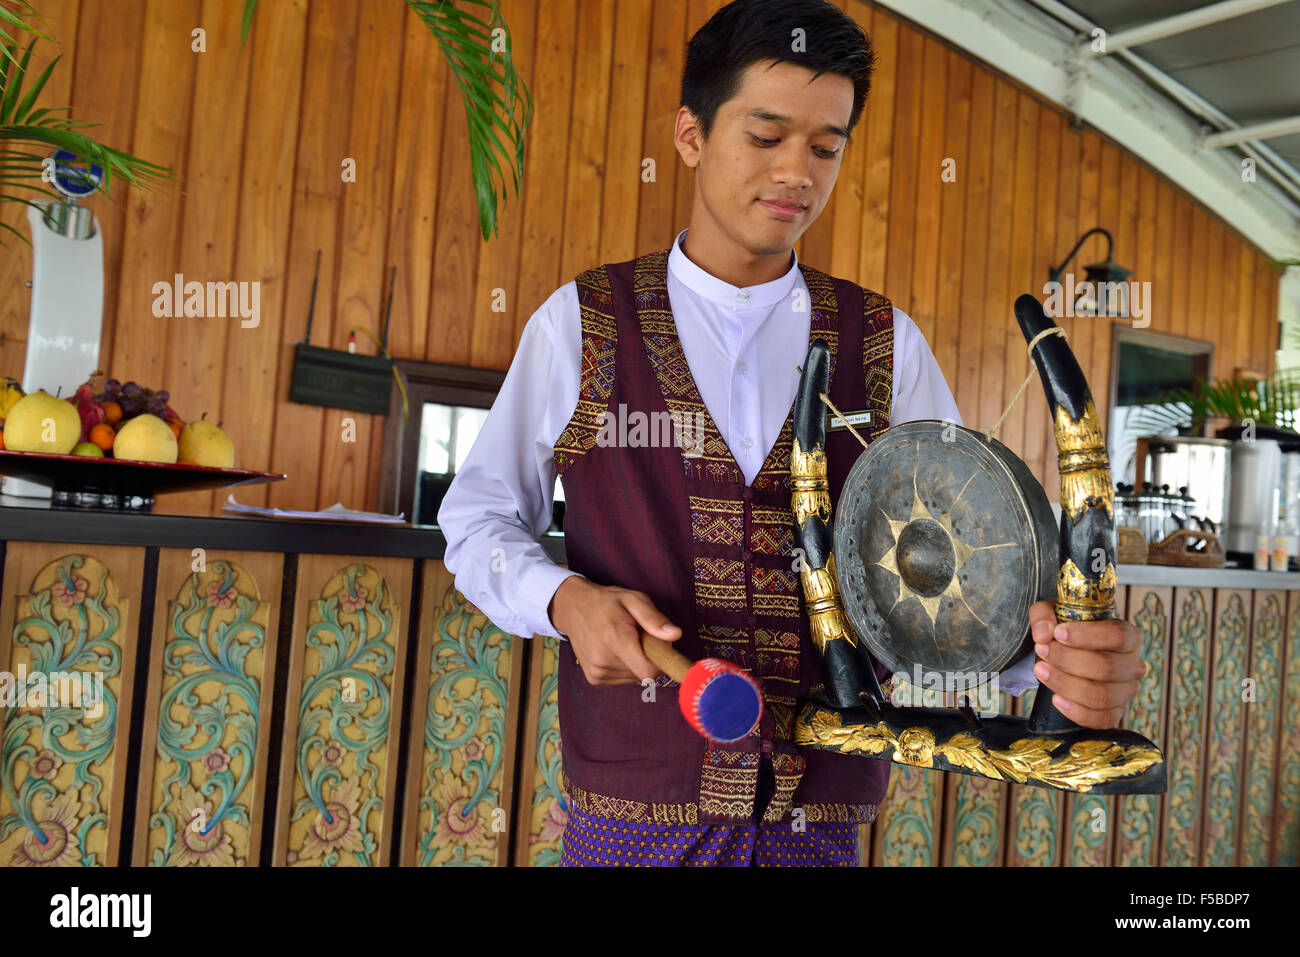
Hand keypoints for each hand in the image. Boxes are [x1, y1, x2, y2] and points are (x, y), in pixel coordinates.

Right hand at [547, 576, 681, 685]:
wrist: (573, 608)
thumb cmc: (607, 602)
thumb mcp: (633, 600)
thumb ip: (654, 619)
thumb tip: (675, 635)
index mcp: (615, 640)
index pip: (649, 671)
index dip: (660, 661)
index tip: (657, 645)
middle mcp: (603, 661)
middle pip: (643, 674)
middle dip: (648, 658)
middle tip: (637, 637)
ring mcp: (597, 672)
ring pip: (634, 678)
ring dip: (636, 663)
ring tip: (624, 642)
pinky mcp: (593, 678)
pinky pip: (622, 679)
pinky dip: (625, 667)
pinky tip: (615, 651)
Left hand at [1027, 600, 1146, 728]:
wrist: (1070, 653)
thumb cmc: (1067, 630)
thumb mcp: (1053, 612)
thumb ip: (1044, 615)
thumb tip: (1043, 635)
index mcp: (1128, 636)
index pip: (1117, 635)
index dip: (1087, 635)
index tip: (1058, 632)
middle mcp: (1133, 664)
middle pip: (1106, 667)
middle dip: (1067, 659)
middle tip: (1041, 650)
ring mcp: (1127, 691)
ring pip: (1101, 695)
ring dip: (1066, 684)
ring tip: (1040, 670)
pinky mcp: (1116, 712)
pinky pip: (1102, 720)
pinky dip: (1077, 712)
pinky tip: (1056, 699)